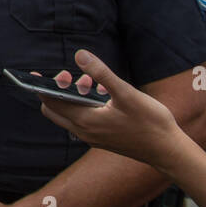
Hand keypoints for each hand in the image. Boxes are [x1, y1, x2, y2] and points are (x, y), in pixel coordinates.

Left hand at [39, 49, 184, 169]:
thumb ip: (102, 73)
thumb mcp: (126, 94)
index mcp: (85, 121)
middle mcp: (84, 132)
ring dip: (72, 97)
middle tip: (70, 76)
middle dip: (56, 91)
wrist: (168, 151)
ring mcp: (93, 137)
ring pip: (69, 115)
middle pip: (54, 110)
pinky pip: (83, 120)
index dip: (41, 86)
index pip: (50, 102)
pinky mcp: (103, 139)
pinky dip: (84, 105)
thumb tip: (79, 55)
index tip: (37, 73)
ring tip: (89, 81)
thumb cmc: (151, 123)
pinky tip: (103, 93)